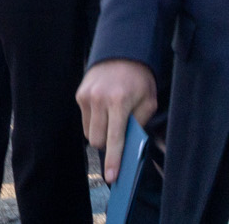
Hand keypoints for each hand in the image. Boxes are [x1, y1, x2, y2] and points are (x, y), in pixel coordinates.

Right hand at [78, 59, 158, 184]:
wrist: (122, 51)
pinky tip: (104, 110)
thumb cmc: (139, 79)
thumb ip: (138, 124)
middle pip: (97, 140)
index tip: (112, 177)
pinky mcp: (79, 94)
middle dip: (107, 146)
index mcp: (119, 102)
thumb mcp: (149, 101)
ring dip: (100, 134)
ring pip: (89, 132)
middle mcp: (99, 99)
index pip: (115, 139)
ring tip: (112, 120)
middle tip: (118, 138)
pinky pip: (85, 120)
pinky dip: (94, 122)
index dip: (114, 160)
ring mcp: (86, 96)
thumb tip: (128, 146)